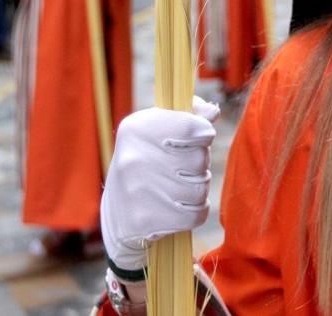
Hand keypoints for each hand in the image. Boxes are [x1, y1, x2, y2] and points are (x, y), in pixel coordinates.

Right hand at [100, 96, 219, 271]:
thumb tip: (212, 112)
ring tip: (180, 187)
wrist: (119, 212)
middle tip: (184, 168)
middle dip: (199, 165)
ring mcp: (138, 189)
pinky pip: (195, 214)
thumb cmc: (148, 161)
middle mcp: (134, 156)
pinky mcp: (145, 219)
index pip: (192, 126)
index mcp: (137, 128)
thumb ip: (189, 116)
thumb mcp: (159, 130)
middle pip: (200, 159)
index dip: (204, 133)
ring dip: (198, 189)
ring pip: (200, 188)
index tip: (198, 137)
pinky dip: (195, 212)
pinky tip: (180, 206)